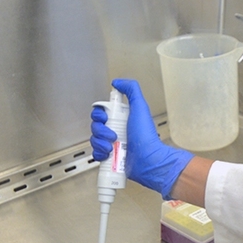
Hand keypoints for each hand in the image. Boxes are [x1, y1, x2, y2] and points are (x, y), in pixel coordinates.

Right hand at [90, 78, 193, 199]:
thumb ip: (131, 90)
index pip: (101, 112)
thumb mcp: (140, 107)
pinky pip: (96, 154)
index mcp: (122, 118)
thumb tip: (118, 82)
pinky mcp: (110, 158)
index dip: (99, 114)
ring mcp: (113, 144)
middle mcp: (117, 130)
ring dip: (100, 142)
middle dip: (100, 130)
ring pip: (95, 140)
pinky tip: (108, 154)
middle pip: (96, 126)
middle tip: (112, 134)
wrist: (148, 160)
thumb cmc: (146, 136)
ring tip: (112, 146)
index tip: (105, 117)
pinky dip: (100, 154)